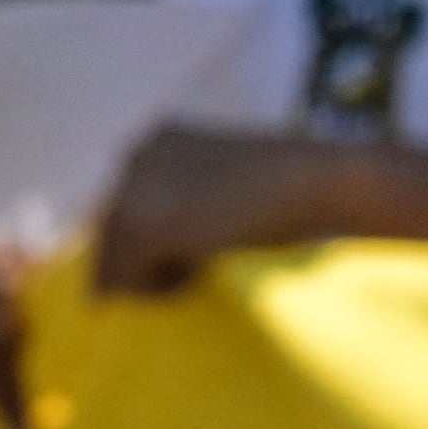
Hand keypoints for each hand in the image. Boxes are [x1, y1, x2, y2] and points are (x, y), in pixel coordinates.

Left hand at [87, 124, 353, 293]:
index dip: (146, 243)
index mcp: (156, 139)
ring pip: (112, 258)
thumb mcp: (224, 190)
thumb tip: (146, 257)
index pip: (122, 206)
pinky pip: (126, 279)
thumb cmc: (290, 192)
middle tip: (194, 268)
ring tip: (199, 272)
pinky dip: (159, 289)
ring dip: (150, 277)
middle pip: (108, 231)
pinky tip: (198, 276)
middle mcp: (136, 154)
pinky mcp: (143, 224)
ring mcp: (134, 186)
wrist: (318, 182)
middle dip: (141, 260)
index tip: (184, 259)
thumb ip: (185, 207)